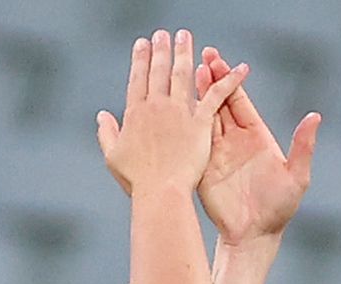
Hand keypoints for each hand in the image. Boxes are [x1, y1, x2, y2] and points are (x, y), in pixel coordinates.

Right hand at [99, 29, 245, 201]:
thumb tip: (102, 115)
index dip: (140, 60)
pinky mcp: (200, 122)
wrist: (159, 192)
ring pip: (183, 74)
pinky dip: (229, 81)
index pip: (137, 78)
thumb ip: (107, 132)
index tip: (142, 45)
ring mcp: (179, 111)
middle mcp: (156, 105)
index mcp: (135, 112)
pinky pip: (216, 96)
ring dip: (184, 52)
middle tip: (163, 34)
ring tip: (185, 36)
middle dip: (161, 49)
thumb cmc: (137, 180)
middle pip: (159, 70)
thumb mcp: (113, 155)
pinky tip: (238, 68)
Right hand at [194, 50, 317, 243]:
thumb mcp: (296, 176)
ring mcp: (217, 152)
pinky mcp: (203, 165)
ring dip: (197, 95)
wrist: (254, 236)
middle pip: (220, 102)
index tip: (220, 61)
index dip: (230, 80)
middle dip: (211, 79)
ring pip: (205, 116)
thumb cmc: (279, 209)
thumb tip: (315, 117)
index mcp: (256, 136)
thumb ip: (303, 146)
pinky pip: (194, 139)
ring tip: (188, 72)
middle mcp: (235, 140)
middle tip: (201, 56)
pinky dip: (188, 121)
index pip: (240, 101)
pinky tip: (178, 105)